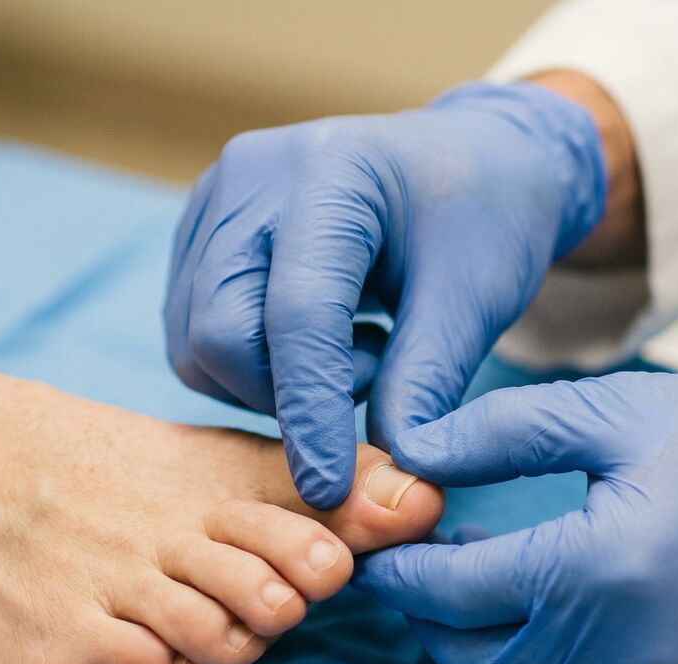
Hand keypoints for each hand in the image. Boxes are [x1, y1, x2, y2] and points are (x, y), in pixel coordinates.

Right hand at [165, 82, 606, 507]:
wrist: (470, 161)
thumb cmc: (483, 219)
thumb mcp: (474, 301)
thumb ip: (424, 385)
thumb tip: (384, 469)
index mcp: (330, 172)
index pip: (297, 314)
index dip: (311, 412)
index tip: (332, 489)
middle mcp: (250, 176)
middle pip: (221, 333)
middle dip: (286, 396)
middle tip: (376, 375)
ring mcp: (213, 202)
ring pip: (196, 344)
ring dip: (270, 384)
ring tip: (357, 349)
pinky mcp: (198, 233)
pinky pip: (194, 334)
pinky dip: (253, 365)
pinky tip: (322, 337)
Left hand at [355, 373, 677, 663]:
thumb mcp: (619, 412)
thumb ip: (503, 431)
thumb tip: (413, 449)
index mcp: (597, 567)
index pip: (452, 594)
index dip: (402, 572)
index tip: (382, 549)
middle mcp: (619, 652)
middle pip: (471, 662)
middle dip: (432, 617)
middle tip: (432, 567)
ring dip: (481, 656)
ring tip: (490, 593)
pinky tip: (549, 632)